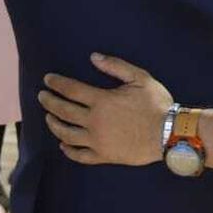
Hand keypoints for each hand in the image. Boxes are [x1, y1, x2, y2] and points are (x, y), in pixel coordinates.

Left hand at [39, 54, 171, 166]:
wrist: (170, 134)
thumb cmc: (156, 104)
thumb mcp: (140, 78)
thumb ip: (115, 66)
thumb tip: (94, 57)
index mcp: (102, 100)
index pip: (70, 90)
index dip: (56, 84)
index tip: (47, 80)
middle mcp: (94, 121)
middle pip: (63, 111)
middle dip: (49, 102)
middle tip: (42, 97)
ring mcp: (97, 141)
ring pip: (66, 134)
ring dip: (54, 125)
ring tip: (49, 118)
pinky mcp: (104, 155)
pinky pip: (80, 155)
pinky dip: (68, 150)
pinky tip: (62, 145)